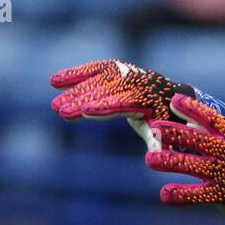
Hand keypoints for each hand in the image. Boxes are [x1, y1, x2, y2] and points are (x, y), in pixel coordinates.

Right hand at [50, 59, 195, 146]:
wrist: (169, 93)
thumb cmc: (162, 117)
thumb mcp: (161, 130)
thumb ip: (156, 142)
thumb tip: (155, 158)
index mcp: (146, 99)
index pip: (121, 104)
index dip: (103, 108)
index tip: (85, 112)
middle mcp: (133, 82)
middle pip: (103, 92)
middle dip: (81, 101)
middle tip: (60, 111)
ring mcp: (123, 73)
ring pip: (95, 82)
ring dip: (73, 92)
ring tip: (55, 106)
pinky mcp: (113, 67)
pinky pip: (92, 69)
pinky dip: (74, 74)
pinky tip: (55, 81)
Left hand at [145, 94, 224, 224]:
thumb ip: (210, 135)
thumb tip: (184, 119)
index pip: (212, 120)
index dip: (193, 109)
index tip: (174, 101)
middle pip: (199, 139)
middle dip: (176, 132)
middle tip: (154, 129)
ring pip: (194, 165)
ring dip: (171, 161)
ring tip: (150, 159)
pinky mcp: (224, 196)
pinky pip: (198, 195)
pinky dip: (181, 194)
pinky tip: (164, 194)